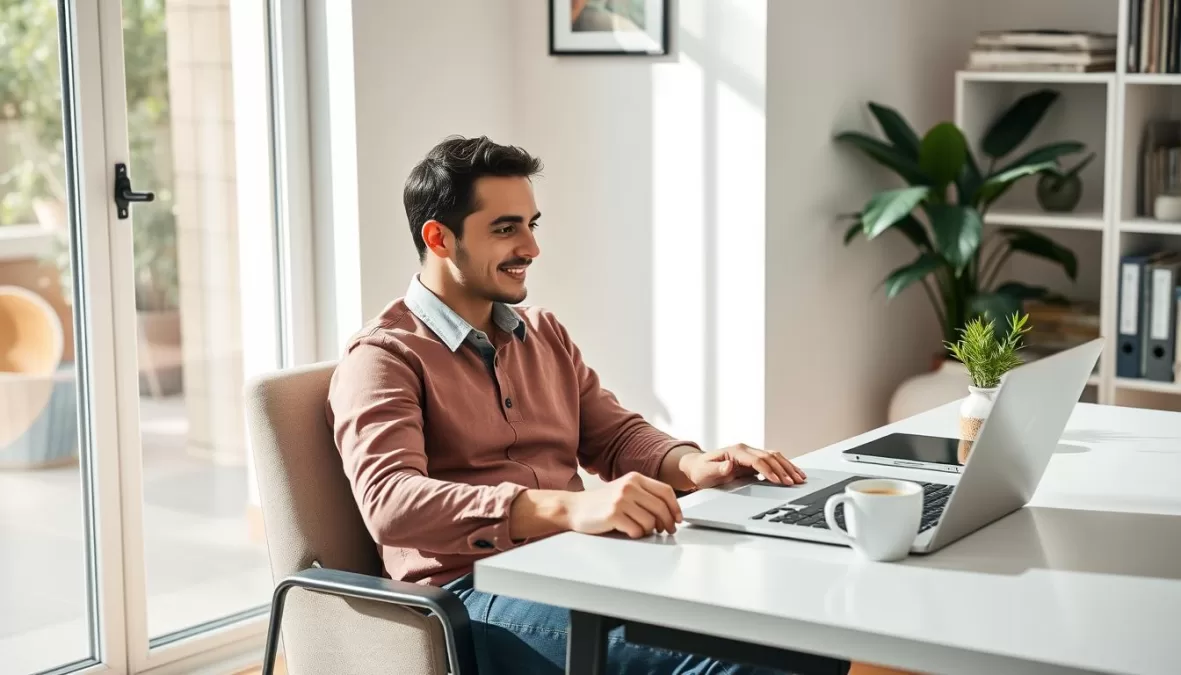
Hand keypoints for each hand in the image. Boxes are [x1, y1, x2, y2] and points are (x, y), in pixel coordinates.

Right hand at [565, 472, 682, 537]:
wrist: (574, 508)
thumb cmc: (601, 503)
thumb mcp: (624, 490)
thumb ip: (645, 495)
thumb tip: (670, 513)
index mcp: (635, 478)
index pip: (666, 491)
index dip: (675, 508)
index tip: (678, 519)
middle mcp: (629, 486)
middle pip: (661, 508)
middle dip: (667, 523)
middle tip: (665, 531)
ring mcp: (621, 500)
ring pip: (651, 522)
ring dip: (648, 530)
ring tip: (638, 529)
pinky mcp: (613, 514)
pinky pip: (637, 530)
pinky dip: (636, 534)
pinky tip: (628, 531)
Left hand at [681, 443, 805, 488]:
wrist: (698, 467)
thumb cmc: (701, 470)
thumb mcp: (705, 472)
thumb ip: (717, 469)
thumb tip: (729, 465)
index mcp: (736, 451)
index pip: (757, 460)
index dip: (768, 470)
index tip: (777, 481)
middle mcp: (745, 450)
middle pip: (769, 457)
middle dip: (783, 470)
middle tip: (793, 482)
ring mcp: (751, 454)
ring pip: (774, 457)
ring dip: (787, 467)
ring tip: (799, 478)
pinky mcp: (754, 461)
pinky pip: (773, 461)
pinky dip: (785, 467)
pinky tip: (793, 474)